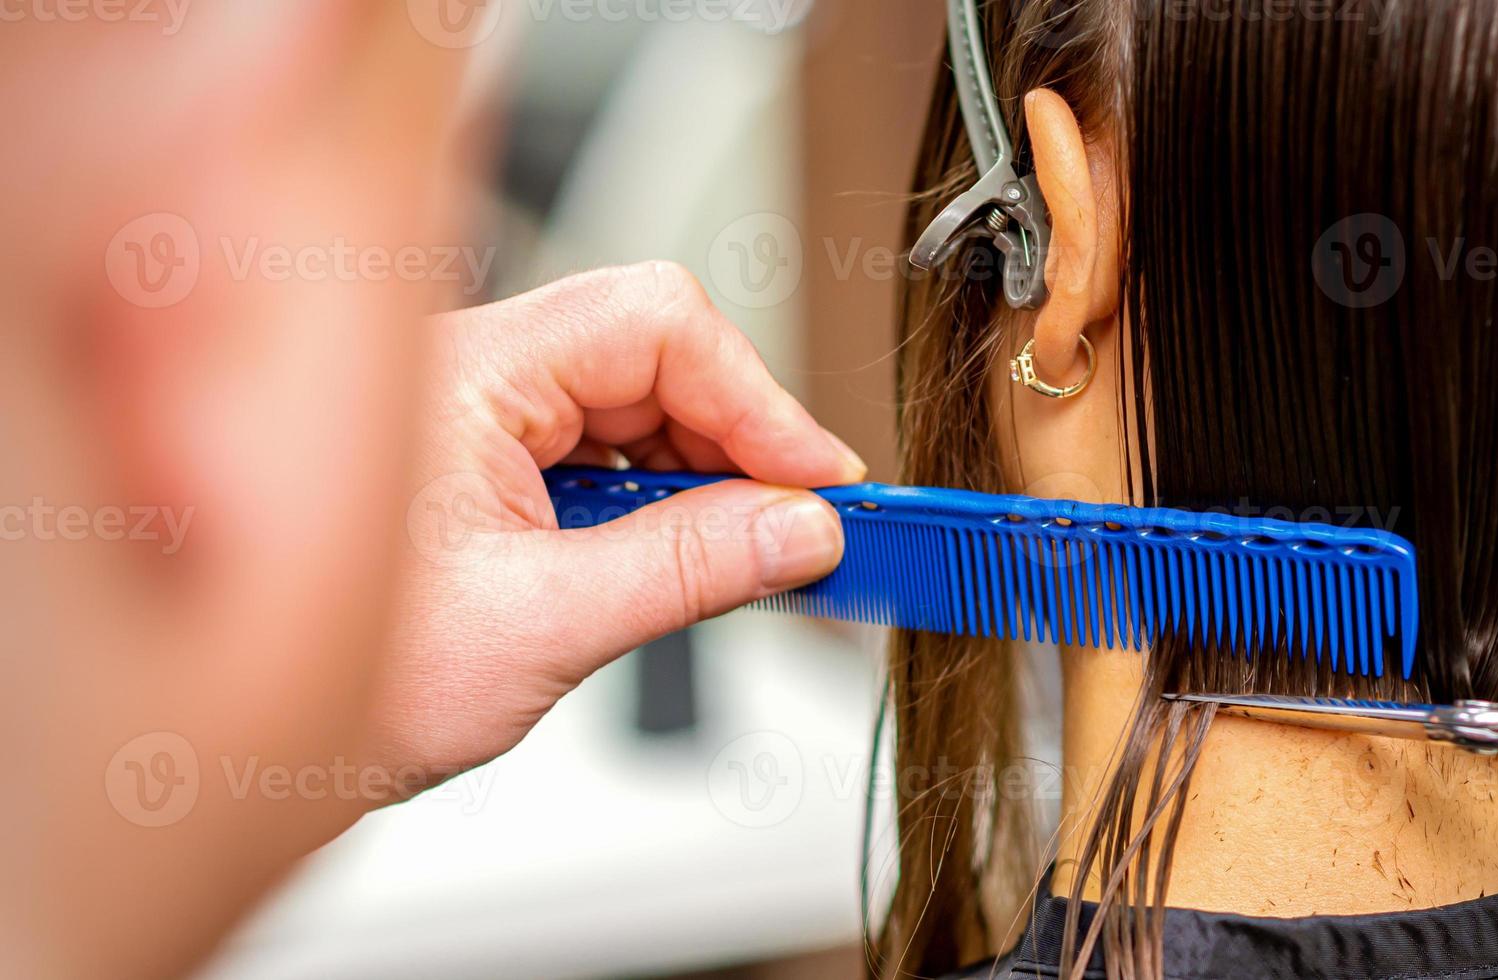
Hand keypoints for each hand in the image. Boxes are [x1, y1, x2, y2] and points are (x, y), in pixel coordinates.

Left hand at [376, 263, 865, 792]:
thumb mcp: (545, 627)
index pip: (655, 324)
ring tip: (742, 557)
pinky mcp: (486, 463)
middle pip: (655, 355)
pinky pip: (604, 450)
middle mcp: (468, 372)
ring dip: (702, 476)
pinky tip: (684, 557)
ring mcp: (475, 414)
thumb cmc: (343, 684)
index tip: (820, 482)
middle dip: (737, 440)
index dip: (756, 399)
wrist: (240, 756)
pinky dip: (660, 501)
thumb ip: (690, 567)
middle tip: (803, 525)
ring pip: (638, 404)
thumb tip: (802, 529)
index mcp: (463, 373)